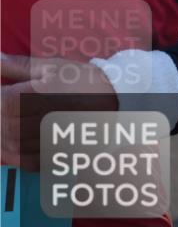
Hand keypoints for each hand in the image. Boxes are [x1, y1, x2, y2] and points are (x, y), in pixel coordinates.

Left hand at [1, 53, 117, 170]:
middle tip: (4, 109)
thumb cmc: (83, 79)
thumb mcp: (53, 66)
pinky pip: (25, 161)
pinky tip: (11, 146)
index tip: (2, 92)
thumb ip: (18, 65)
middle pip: (2, 125)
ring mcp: (48, 139)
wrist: (118, 99)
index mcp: (36, 95)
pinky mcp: (56, 153)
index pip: (0, 101)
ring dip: (2, 137)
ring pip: (11, 144)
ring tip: (6, 126)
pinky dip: (13, 156)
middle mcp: (40, 119)